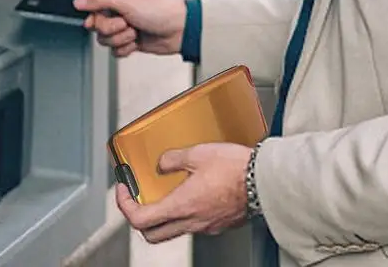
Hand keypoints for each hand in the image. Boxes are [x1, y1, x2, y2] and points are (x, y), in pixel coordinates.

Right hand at [74, 0, 187, 56]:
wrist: (179, 29)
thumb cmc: (159, 9)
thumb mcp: (125, 1)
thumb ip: (98, 0)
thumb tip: (77, 2)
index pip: (91, 8)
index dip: (97, 17)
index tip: (108, 17)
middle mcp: (118, 9)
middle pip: (97, 27)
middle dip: (112, 29)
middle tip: (127, 23)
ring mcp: (123, 26)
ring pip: (105, 40)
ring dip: (121, 39)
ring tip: (135, 31)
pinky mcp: (129, 41)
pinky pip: (115, 51)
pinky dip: (126, 49)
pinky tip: (137, 41)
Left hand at [115, 143, 251, 242]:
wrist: (264, 181)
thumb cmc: (235, 168)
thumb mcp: (198, 153)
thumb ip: (173, 159)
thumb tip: (161, 164)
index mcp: (182, 205)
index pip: (141, 219)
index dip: (124, 205)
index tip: (122, 190)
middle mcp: (191, 222)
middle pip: (152, 234)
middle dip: (138, 218)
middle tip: (137, 198)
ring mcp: (205, 226)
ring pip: (172, 231)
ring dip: (161, 216)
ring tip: (162, 194)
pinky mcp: (217, 224)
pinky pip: (192, 224)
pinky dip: (183, 212)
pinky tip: (190, 193)